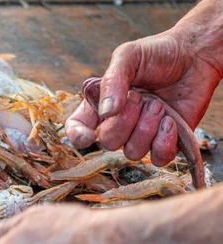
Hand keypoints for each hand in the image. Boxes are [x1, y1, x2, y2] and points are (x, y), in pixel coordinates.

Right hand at [65, 28, 221, 166]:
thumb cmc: (158, 54)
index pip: (78, 127)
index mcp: (102, 103)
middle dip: (125, 122)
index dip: (78, 136)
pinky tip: (170, 122)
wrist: (195, 55)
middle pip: (108, 143)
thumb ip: (112, 81)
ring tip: (159, 106)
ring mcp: (142, 134)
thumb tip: (107, 112)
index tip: (89, 136)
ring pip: (133, 153)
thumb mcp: (128, 56)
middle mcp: (119, 122)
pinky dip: (164, 143)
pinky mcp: (166, 141)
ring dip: (147, 129)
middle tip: (142, 98)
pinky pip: (158, 159)